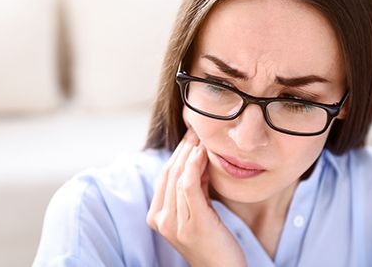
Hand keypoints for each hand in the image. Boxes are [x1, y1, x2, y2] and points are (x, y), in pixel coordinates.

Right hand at [146, 130, 246, 266]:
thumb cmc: (215, 242)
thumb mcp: (199, 211)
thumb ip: (194, 189)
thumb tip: (198, 159)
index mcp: (157, 217)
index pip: (164, 176)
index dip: (177, 153)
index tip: (191, 135)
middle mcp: (160, 220)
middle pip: (168, 173)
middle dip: (183, 148)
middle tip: (197, 129)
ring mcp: (174, 224)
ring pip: (177, 176)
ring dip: (189, 152)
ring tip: (202, 136)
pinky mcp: (191, 223)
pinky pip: (187, 186)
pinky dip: (194, 165)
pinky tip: (203, 152)